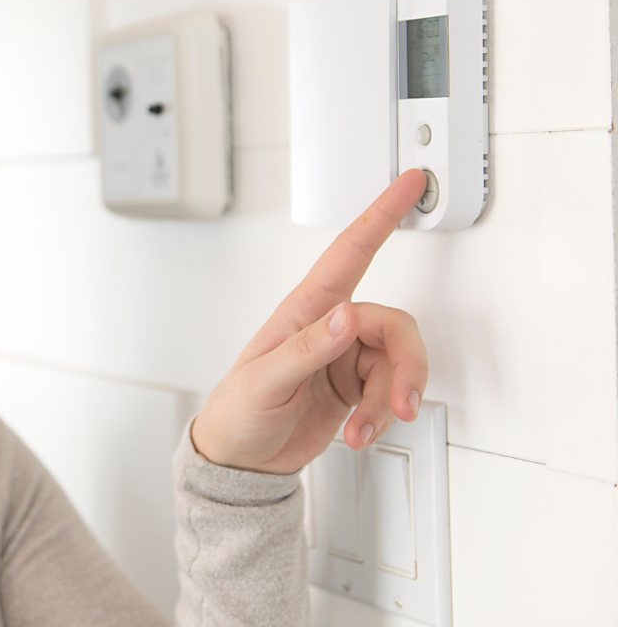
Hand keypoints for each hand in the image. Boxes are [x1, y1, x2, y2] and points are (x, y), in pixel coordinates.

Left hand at [190, 169, 430, 475]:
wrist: (241, 462)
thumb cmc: (237, 412)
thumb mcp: (265, 381)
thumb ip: (308, 348)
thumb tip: (348, 316)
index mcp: (305, 311)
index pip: (350, 253)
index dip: (381, 215)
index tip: (409, 184)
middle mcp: (331, 328)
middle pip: (393, 327)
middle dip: (405, 368)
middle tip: (400, 403)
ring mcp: (345, 359)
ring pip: (397, 364)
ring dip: (388, 401)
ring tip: (362, 430)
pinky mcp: (356, 389)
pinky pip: (390, 393)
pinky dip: (382, 417)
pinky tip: (358, 434)